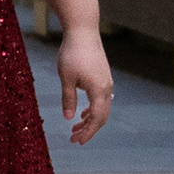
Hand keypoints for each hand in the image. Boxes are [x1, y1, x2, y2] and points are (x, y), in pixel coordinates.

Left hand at [57, 25, 112, 145]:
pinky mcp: (103, 76)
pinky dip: (92, 109)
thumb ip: (68, 99)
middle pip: (101, 116)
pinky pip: (100, 99)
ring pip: (101, 108)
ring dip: (90, 120)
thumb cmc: (72, 53)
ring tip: (75, 129)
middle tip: (74, 139)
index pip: (96, 119)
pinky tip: (82, 113)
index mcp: (99, 91)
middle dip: (89, 129)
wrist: (83, 30)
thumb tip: (69, 118)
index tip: (76, 142)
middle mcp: (107, 88)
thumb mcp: (66, 78)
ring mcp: (106, 82)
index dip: (87, 132)